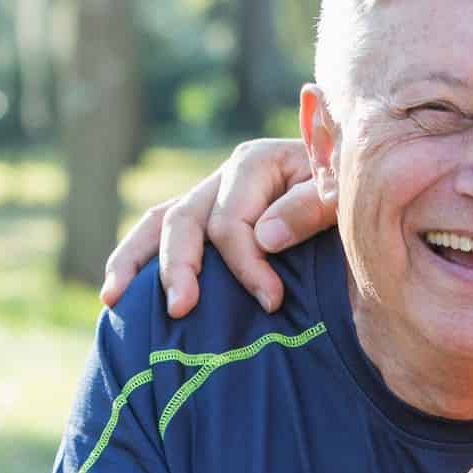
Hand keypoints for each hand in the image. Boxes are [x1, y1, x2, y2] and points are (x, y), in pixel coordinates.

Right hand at [98, 138, 334, 317]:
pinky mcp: (204, 219)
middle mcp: (224, 176)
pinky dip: (134, 260)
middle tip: (182, 309)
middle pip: (184, 220)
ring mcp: (209, 195)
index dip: (247, 264)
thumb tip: (262, 237)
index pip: (231, 220)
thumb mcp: (342, 196)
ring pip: (158, 223)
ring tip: (114, 300)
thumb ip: (309, 208)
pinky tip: (116, 295)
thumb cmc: (353, 196)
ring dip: (134, 261)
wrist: (358, 191)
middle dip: (179, 267)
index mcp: (256, 162)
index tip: (272, 301)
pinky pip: (158, 233)